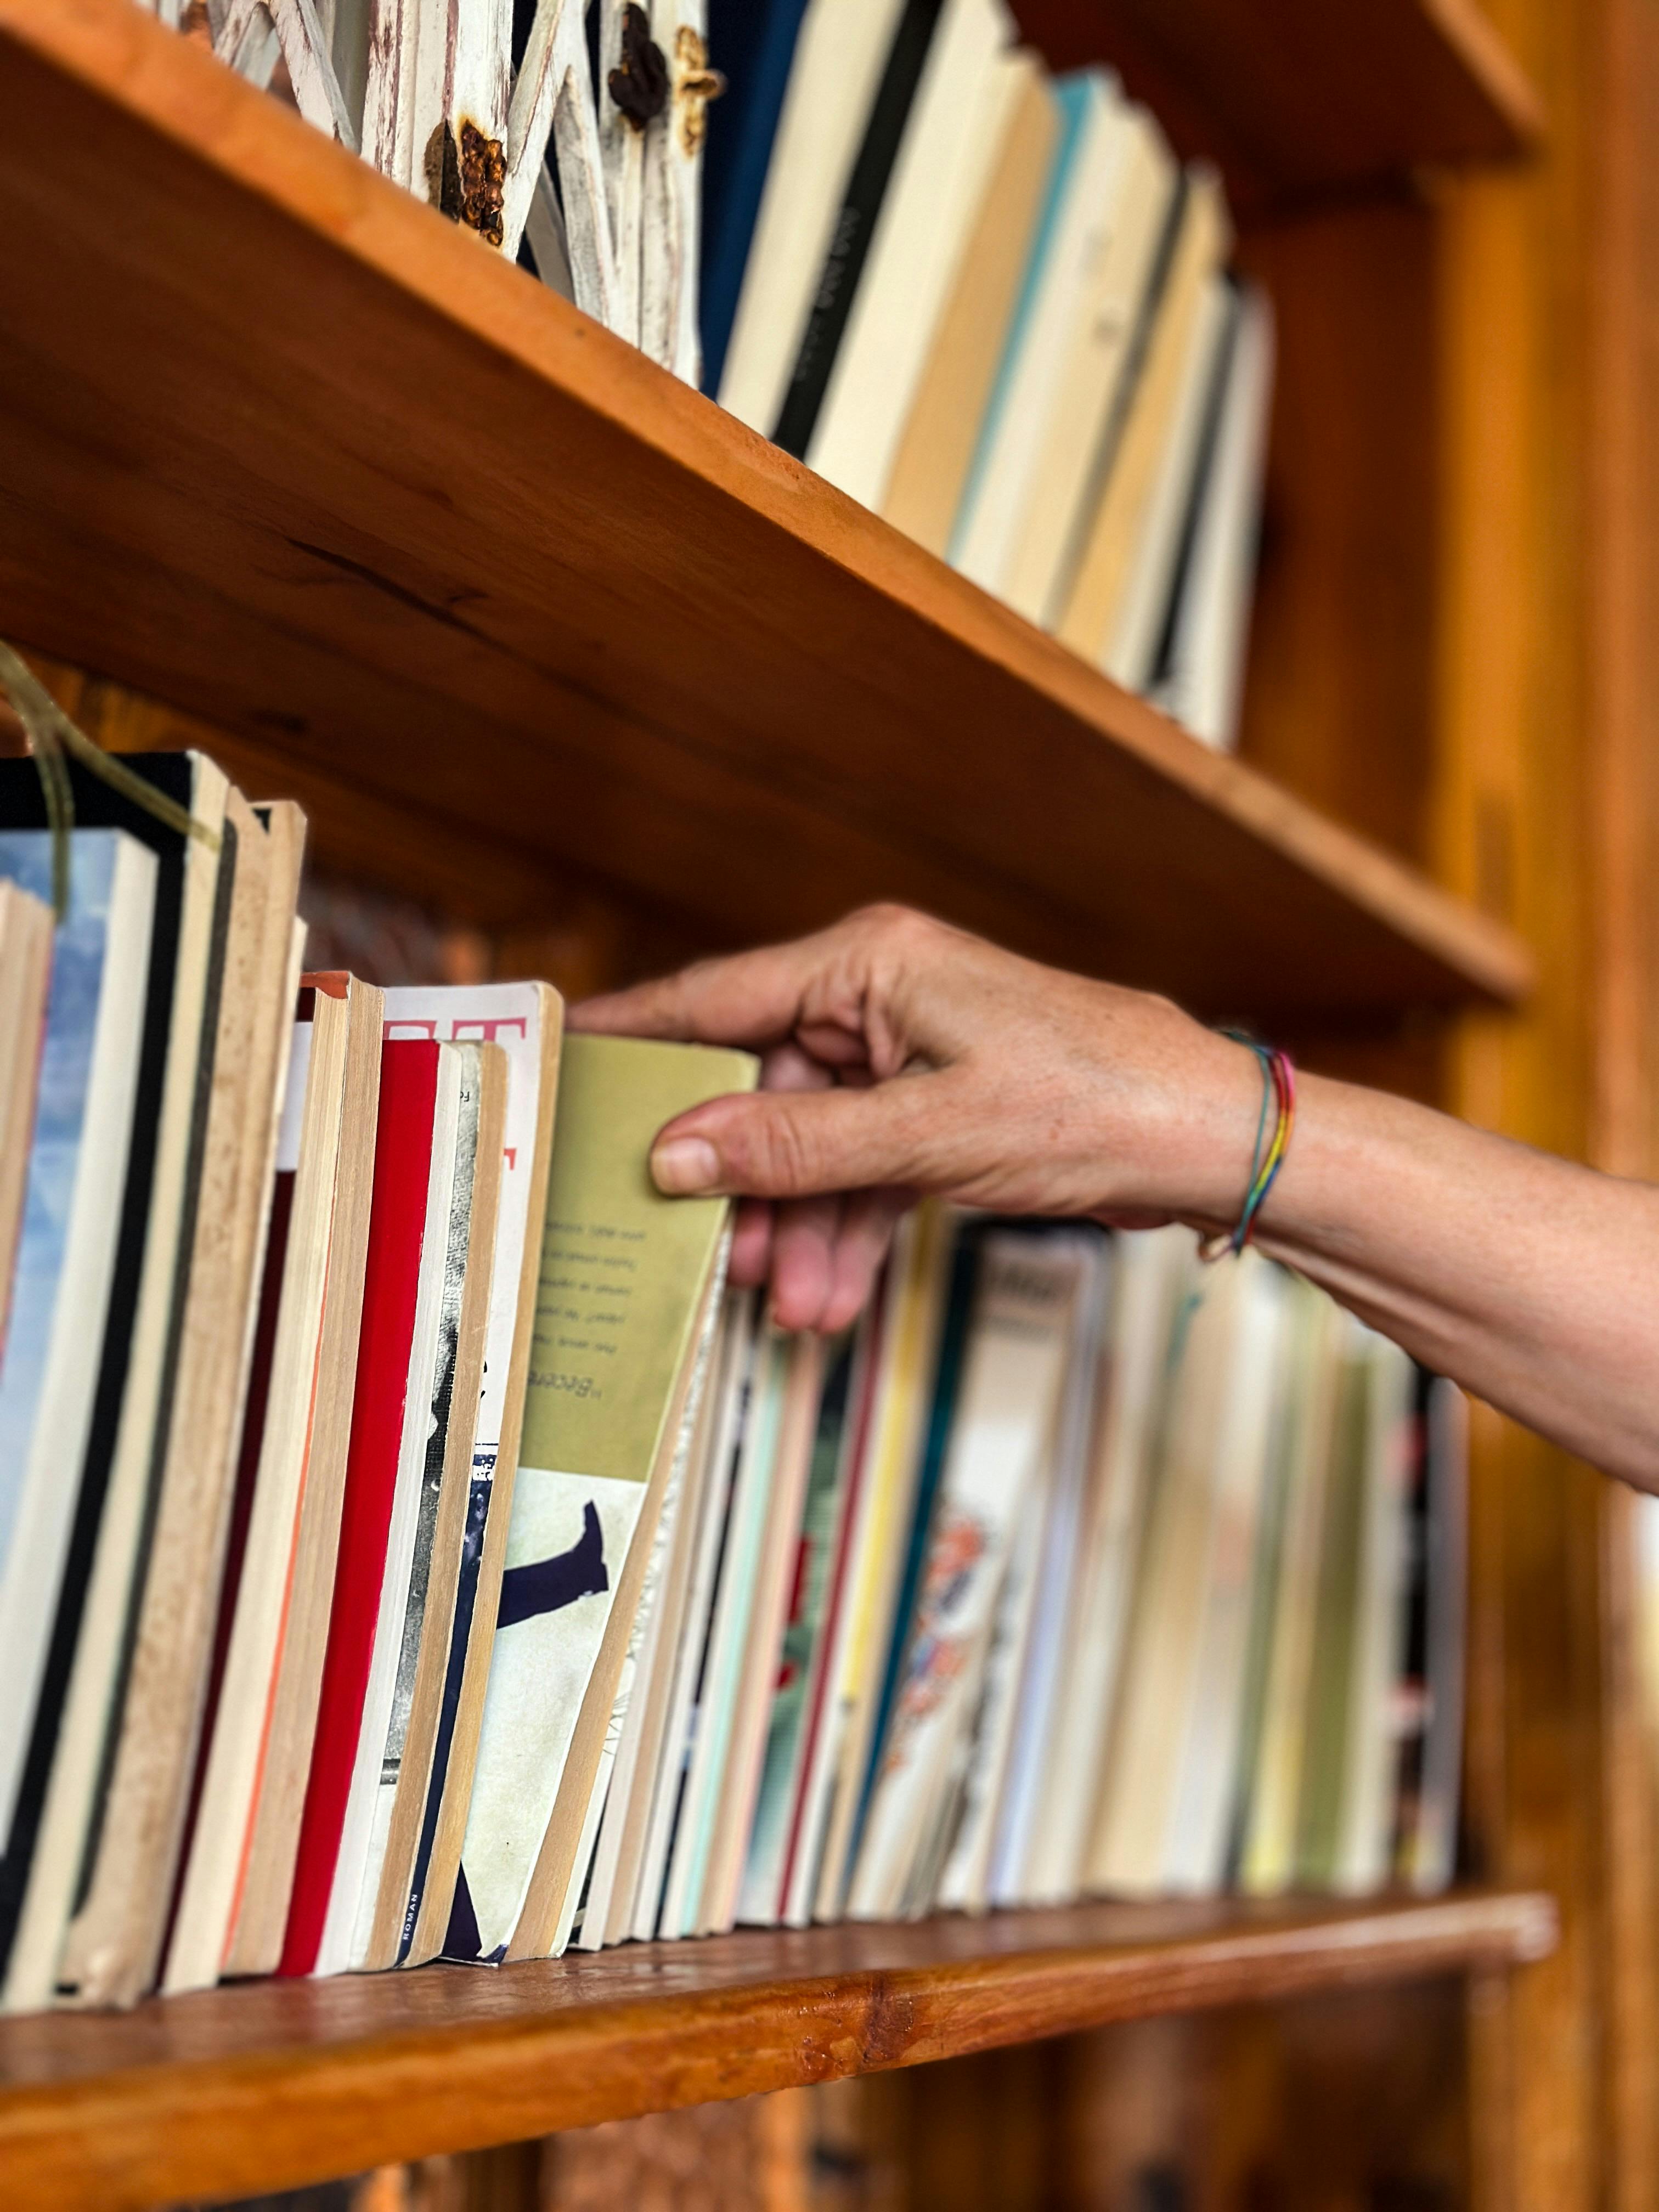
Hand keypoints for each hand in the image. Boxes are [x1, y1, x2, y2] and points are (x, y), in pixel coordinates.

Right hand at [570, 905, 1262, 1331]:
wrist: (1207, 1137)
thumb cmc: (1088, 1101)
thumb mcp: (927, 1134)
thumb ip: (795, 1147)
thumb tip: (674, 1152)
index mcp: (868, 964)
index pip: (714, 997)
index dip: (635, 1041)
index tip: (560, 1070)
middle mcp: (879, 996)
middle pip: (761, 1089)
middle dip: (739, 1185)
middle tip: (708, 1262)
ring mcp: (909, 1053)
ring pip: (813, 1144)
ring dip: (797, 1226)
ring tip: (790, 1305)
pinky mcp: (941, 1106)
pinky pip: (863, 1167)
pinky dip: (847, 1229)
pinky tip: (833, 1295)